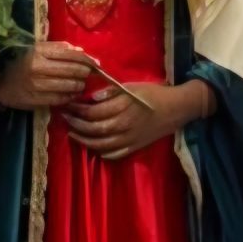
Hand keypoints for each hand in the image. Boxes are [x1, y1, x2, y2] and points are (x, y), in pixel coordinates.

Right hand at [0, 41, 97, 110]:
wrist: (1, 85)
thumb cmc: (23, 64)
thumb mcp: (37, 50)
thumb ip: (59, 49)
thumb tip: (81, 52)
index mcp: (39, 51)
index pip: (70, 54)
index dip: (86, 59)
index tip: (95, 64)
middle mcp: (38, 66)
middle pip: (72, 70)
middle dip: (85, 73)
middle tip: (90, 75)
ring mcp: (37, 84)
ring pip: (69, 85)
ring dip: (79, 86)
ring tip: (81, 85)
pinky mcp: (37, 99)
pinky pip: (61, 98)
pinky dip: (70, 97)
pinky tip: (72, 94)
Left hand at [63, 82, 201, 159]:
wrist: (177, 109)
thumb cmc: (154, 94)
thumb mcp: (132, 87)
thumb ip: (111, 92)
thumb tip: (91, 97)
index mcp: (123, 108)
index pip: (93, 111)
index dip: (77, 109)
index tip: (68, 104)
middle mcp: (124, 126)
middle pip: (94, 129)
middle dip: (76, 125)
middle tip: (65, 118)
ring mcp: (129, 139)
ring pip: (101, 145)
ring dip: (84, 141)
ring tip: (73, 134)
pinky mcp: (135, 147)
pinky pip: (115, 154)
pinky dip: (102, 153)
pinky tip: (94, 148)